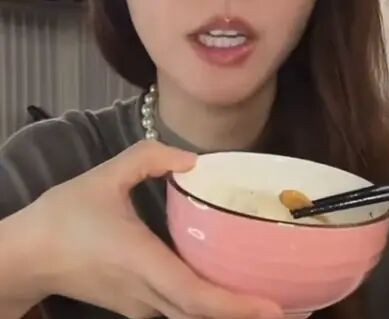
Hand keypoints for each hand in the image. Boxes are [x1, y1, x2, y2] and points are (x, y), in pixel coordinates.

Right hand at [26, 141, 282, 318]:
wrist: (27, 256)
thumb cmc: (65, 216)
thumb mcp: (106, 175)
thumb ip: (149, 158)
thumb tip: (194, 160)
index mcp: (141, 261)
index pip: (196, 294)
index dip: (235, 306)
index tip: (273, 307)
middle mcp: (145, 293)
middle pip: (201, 315)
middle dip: (243, 314)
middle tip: (288, 306)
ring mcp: (139, 306)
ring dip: (225, 313)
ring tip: (264, 301)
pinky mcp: (133, 307)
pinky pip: (176, 313)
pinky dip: (204, 309)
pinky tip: (224, 293)